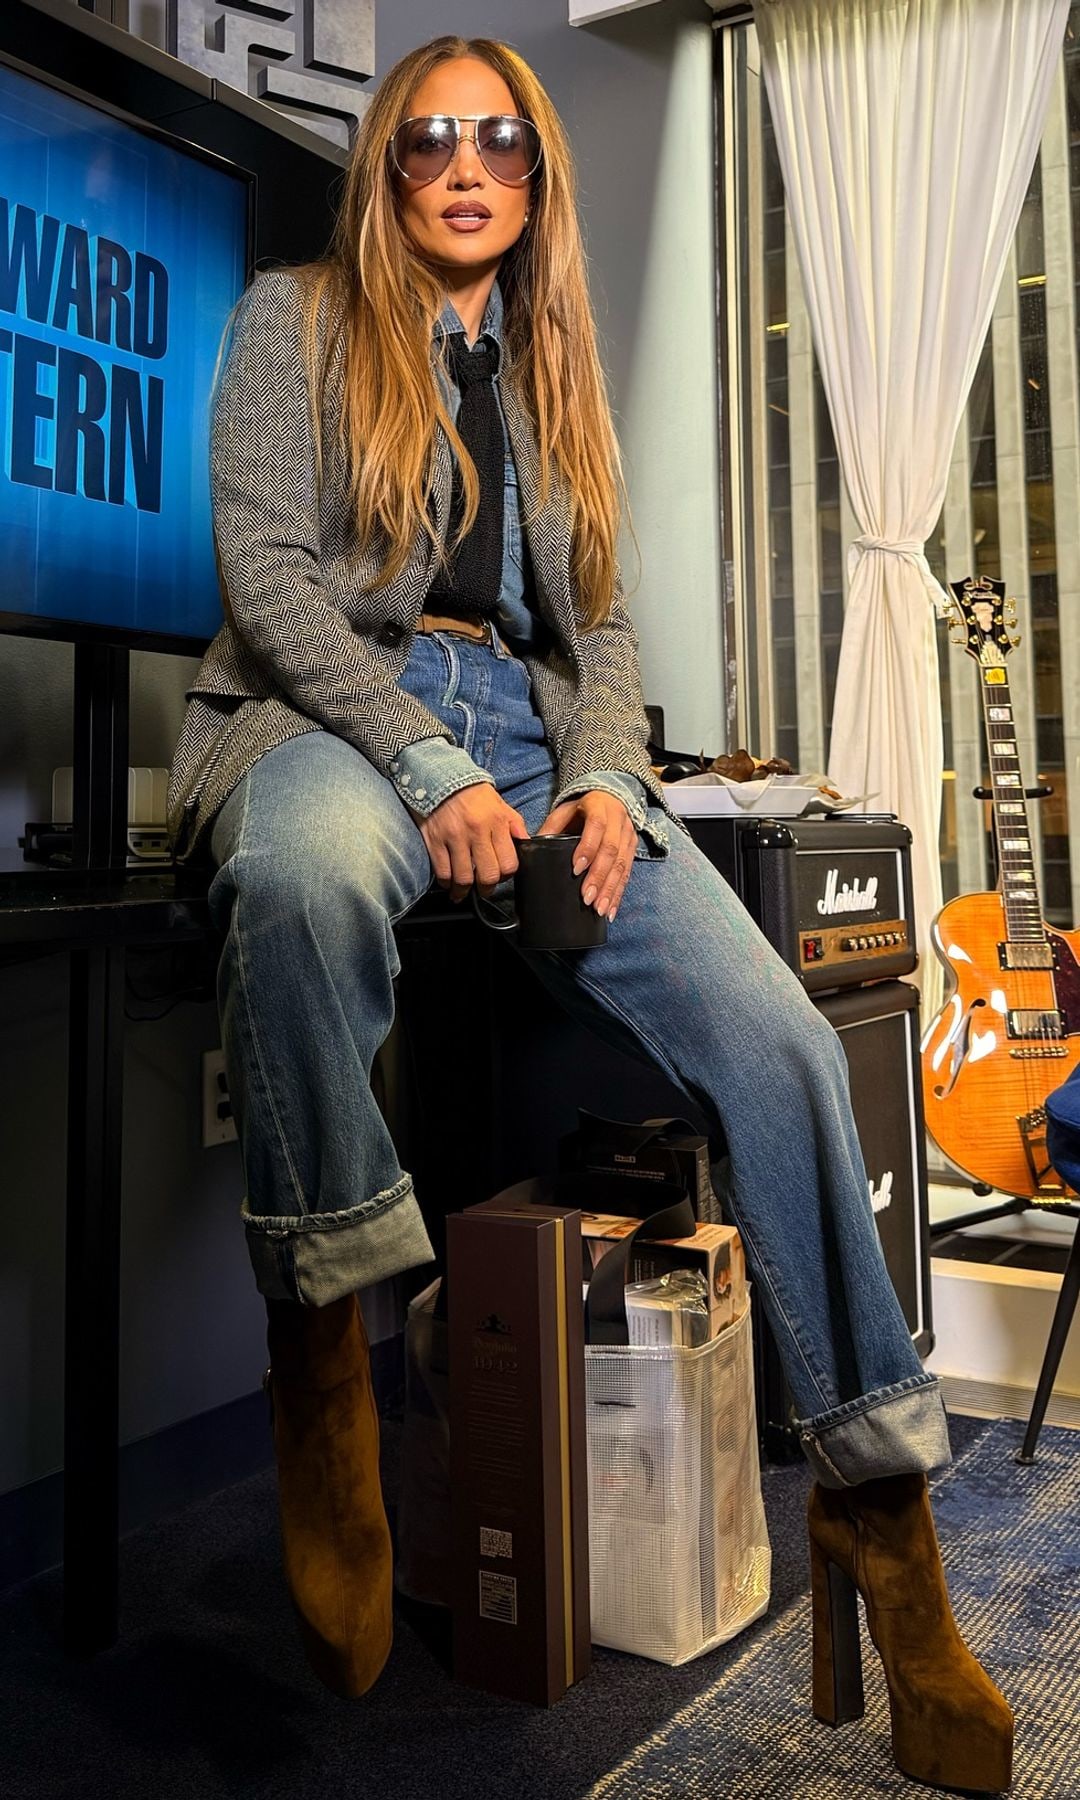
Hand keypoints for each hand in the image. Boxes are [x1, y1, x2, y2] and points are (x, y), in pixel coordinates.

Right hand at [417, 783, 529, 902]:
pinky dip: (447, 883)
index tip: (501, 875)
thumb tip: (527, 842)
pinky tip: (449, 884)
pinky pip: (442, 872)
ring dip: (465, 891)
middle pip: (487, 875)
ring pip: (464, 878)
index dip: (506, 875)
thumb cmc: (471, 792)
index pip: (508, 862)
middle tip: (485, 889)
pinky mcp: (434, 841)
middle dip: (488, 888)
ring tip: (464, 892)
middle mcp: (476, 831)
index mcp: (496, 822)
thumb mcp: (500, 803)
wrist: (439, 776)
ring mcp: (454, 837)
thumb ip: (515, 824)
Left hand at [537, 791, 636, 920]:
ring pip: (622, 865)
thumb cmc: (583, 808)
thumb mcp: (565, 810)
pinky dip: (618, 894)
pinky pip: (628, 874)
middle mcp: (618, 820)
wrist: (611, 797)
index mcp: (599, 806)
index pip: (596, 827)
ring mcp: (628, 835)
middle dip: (599, 877)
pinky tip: (610, 909)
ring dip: (610, 890)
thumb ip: (552, 827)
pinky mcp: (633, 849)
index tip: (576, 869)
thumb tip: (532, 846)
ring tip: (599, 909)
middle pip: (611, 850)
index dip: (588, 848)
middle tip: (587, 898)